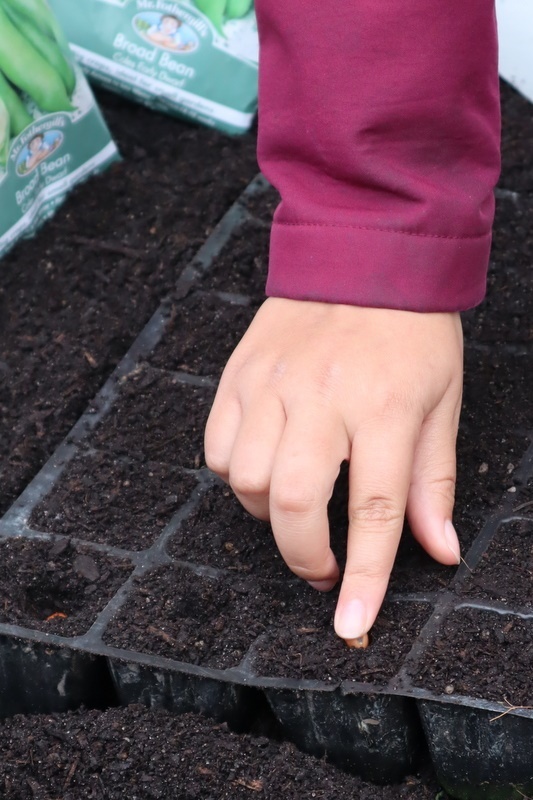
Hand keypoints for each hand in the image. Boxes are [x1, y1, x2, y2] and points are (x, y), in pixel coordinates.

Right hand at [204, 298, 462, 639]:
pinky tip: (264, 465)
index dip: (365, 576)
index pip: (374, 509)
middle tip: (323, 567)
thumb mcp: (441, 401)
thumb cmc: (411, 330)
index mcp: (384, 405)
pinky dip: (234, 474)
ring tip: (297, 503)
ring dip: (267, 513)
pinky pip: (217, 446)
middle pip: (292, 502)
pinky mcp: (239, 372)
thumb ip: (432, 480)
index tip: (350, 623)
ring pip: (244, 479)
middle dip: (303, 555)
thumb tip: (438, 550)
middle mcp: (322, 396)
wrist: (362, 253)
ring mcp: (271, 382)